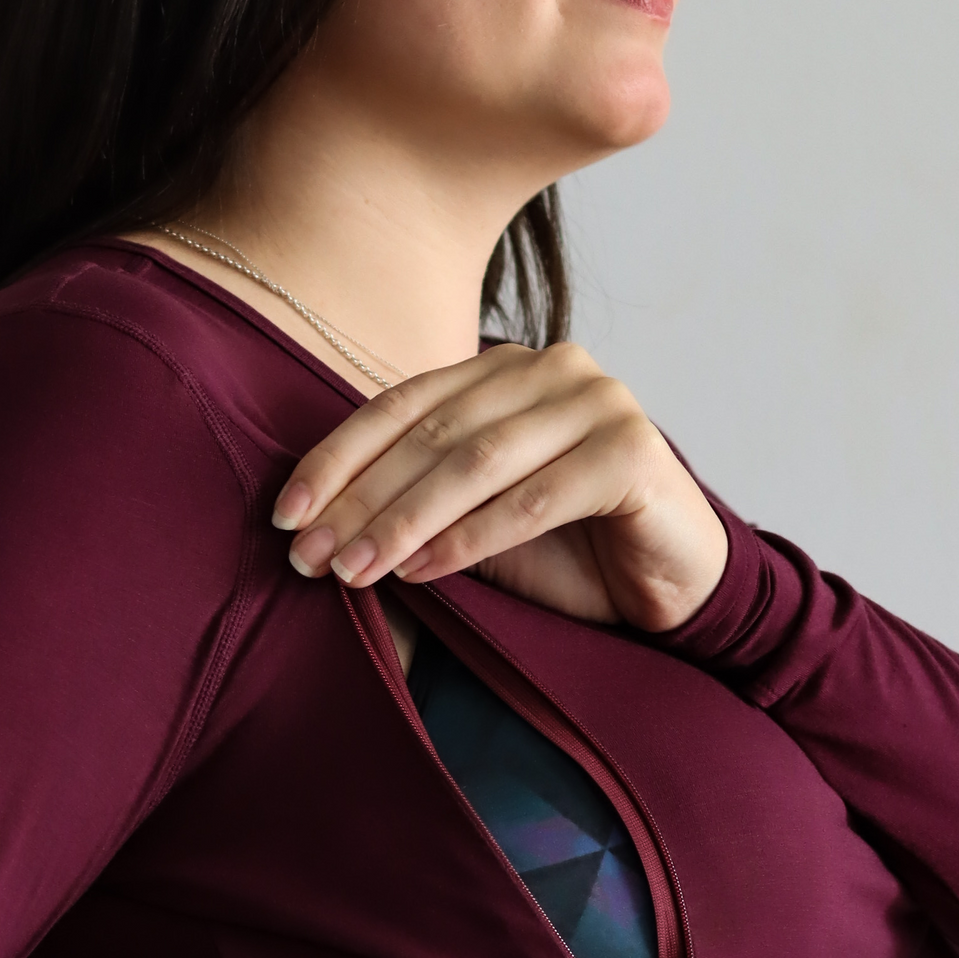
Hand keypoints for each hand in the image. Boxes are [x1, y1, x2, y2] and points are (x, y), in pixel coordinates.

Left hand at [270, 343, 729, 634]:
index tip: (285, 513)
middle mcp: (553, 368)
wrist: (673, 589)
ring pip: (476, 462)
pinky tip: (422, 572)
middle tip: (309, 554)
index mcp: (504, 368)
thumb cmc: (568, 552)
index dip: (338, 458)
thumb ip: (415, 497)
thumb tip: (313, 517)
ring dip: (404, 521)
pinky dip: (471, 538)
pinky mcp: (633, 451)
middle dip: (361, 498)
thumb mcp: (473, 518)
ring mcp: (599, 402)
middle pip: (433, 433)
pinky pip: (534, 497)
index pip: (403, 404)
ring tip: (353, 569)